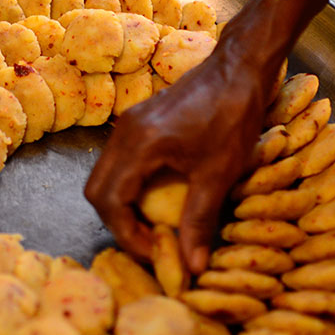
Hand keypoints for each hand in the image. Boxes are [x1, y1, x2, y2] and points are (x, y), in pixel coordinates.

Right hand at [84, 42, 275, 272]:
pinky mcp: (137, 122)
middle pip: (96, 191)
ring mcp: (127, 125)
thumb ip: (200, 220)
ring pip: (104, 177)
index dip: (128, 236)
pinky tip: (156, 199)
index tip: (157, 253)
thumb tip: (192, 266)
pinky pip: (117, 163)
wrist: (238, 68)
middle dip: (118, 224)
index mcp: (141, 144)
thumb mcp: (219, 173)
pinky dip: (128, 187)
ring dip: (121, 206)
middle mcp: (124, 133)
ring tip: (154, 226)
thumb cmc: (232, 116)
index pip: (110, 202)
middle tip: (150, 244)